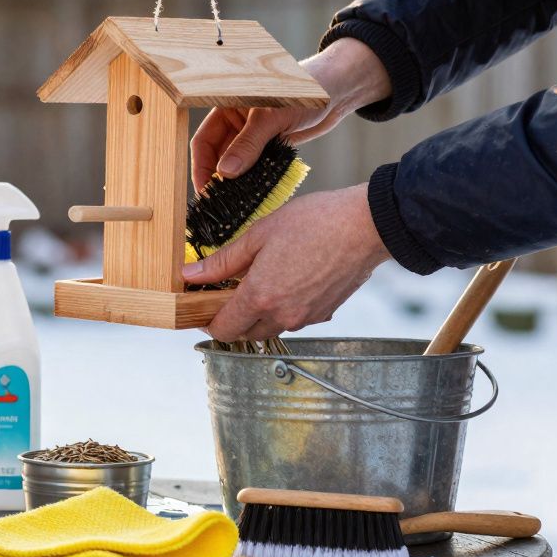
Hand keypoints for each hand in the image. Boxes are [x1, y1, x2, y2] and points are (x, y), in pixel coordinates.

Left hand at [181, 184, 390, 341]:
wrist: (366, 225)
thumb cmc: (315, 222)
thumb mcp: (259, 234)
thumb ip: (223, 261)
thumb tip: (190, 275)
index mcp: (261, 297)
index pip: (223, 330)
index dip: (208, 321)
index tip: (203, 305)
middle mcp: (282, 316)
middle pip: (244, 334)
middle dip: (232, 317)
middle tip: (230, 289)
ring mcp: (305, 318)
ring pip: (269, 328)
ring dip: (258, 313)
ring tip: (262, 279)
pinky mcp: (323, 313)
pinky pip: (293, 320)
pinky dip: (283, 308)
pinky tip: (287, 280)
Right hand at [189, 37, 392, 190]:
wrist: (337, 90)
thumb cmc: (304, 91)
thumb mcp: (273, 117)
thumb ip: (249, 144)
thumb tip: (226, 173)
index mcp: (227, 107)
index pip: (203, 141)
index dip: (202, 167)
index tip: (206, 191)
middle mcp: (235, 123)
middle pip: (217, 156)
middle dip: (217, 179)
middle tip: (219, 203)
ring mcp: (252, 136)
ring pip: (236, 164)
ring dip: (235, 182)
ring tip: (234, 203)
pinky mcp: (268, 146)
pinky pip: (254, 166)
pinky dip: (252, 179)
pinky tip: (253, 193)